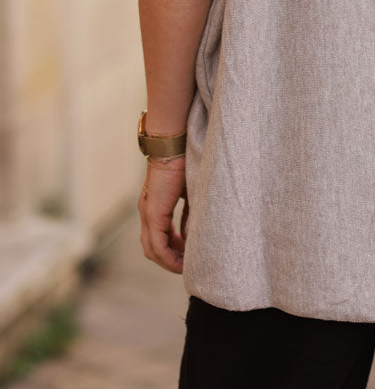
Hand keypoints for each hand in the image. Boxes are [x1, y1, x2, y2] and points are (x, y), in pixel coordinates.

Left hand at [138, 155, 188, 273]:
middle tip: (186, 264)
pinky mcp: (153, 214)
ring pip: (152, 250)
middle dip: (169, 259)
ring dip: (168, 261)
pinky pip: (157, 245)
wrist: (173, 145)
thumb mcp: (189, 192)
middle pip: (152, 248)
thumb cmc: (183, 161)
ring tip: (185, 266)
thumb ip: (189, 212)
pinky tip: (181, 261)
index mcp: (154, 205)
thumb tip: (192, 232)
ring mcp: (148, 214)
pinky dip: (168, 256)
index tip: (186, 255)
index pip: (157, 236)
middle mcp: (147, 212)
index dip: (171, 249)